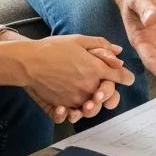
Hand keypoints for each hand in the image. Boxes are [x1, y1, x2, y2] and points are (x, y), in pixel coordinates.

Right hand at [16, 34, 133, 109]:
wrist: (28, 62)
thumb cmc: (53, 48)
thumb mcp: (79, 40)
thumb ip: (101, 45)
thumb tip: (118, 52)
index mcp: (96, 68)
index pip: (120, 76)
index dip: (126, 77)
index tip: (127, 78)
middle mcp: (88, 86)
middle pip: (109, 96)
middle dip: (109, 92)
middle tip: (103, 87)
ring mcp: (75, 98)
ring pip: (92, 108)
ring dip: (93, 104)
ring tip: (88, 98)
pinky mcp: (62, 106)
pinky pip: (73, 115)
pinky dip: (73, 113)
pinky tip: (70, 107)